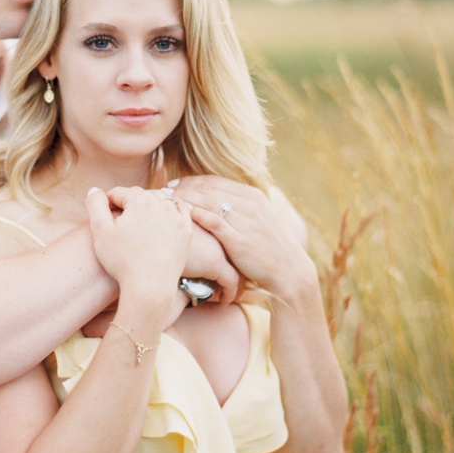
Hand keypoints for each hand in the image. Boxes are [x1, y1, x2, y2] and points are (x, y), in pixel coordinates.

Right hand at [85, 186, 192, 309]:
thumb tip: (95, 190)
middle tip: (119, 221)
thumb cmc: (122, 260)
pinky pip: (180, 211)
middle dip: (128, 203)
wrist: (150, 287)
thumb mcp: (100, 231)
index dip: (107, 203)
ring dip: (148, 206)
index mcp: (140, 200)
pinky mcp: (186, 231)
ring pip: (160, 201)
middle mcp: (162, 204)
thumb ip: (95, 205)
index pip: (119, 193)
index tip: (103, 217)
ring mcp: (177, 217)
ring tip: (138, 220)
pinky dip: (172, 209)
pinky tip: (165, 214)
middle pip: (140, 195)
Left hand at [175, 176, 311, 296]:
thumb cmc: (271, 249)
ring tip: (165, 200)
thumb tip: (218, 204)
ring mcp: (245, 220)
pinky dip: (196, 214)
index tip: (175, 184)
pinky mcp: (240, 239)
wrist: (290, 272)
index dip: (192, 181)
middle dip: (183, 187)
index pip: (215, 181)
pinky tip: (181, 213)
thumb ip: (240, 209)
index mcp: (252, 195)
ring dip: (184, 198)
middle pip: (208, 187)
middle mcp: (249, 203)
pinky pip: (214, 221)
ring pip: (208, 201)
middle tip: (163, 190)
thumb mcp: (259, 220)